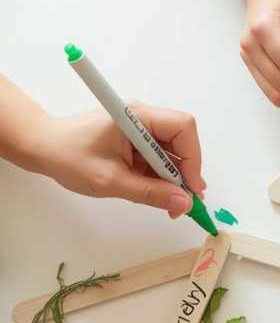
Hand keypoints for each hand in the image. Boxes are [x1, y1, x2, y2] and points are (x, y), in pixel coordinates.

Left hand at [29, 103, 204, 217]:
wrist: (42, 148)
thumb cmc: (68, 157)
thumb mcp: (111, 181)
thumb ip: (150, 193)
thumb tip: (185, 204)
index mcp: (136, 117)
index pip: (183, 128)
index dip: (193, 158)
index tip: (191, 188)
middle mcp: (143, 118)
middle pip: (183, 141)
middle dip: (187, 172)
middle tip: (184, 203)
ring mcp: (141, 130)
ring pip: (174, 153)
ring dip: (176, 179)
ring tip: (172, 204)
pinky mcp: (137, 142)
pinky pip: (160, 158)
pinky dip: (163, 178)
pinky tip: (159, 195)